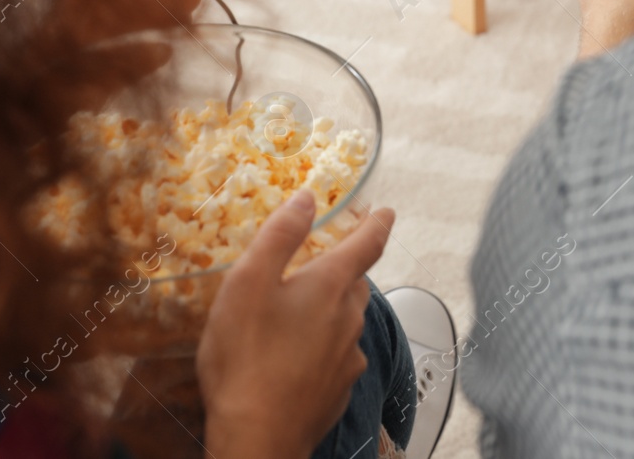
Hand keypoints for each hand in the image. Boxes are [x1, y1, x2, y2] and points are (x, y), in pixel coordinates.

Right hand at [197, 192, 394, 458]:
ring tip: (302, 313)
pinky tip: (298, 358)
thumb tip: (307, 198)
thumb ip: (279, 235)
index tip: (386, 212)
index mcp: (330, 286)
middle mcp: (349, 319)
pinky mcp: (339, 391)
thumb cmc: (246, 356)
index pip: (367, 244)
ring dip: (332, 311)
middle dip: (345, 270)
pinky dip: (324, 348)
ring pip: (348, 322)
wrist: (258, 438)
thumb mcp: (248, 282)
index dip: (377, 224)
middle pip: (356, 285)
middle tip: (324, 264)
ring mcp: (348, 358)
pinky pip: (338, 357)